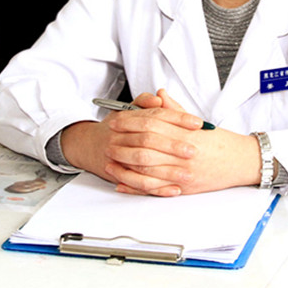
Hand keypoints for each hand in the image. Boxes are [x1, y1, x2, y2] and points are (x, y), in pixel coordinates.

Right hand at [60, 99, 203, 195]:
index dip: (178, 119)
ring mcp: (117, 156)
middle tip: (193, 150)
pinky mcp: (118, 174)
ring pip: (144, 164)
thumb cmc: (117, 127)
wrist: (90, 146)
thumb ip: (145, 102)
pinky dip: (157, 188)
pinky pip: (139, 183)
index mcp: (126, 117)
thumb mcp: (129, 109)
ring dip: (168, 171)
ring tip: (188, 174)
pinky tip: (174, 189)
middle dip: (173, 146)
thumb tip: (159, 97)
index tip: (197, 123)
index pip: (155, 115)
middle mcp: (120, 136)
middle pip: (149, 139)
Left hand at [105, 89, 261, 195]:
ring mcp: (183, 173)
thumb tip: (159, 94)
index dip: (131, 122)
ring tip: (110, 160)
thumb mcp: (198, 122)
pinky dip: (136, 187)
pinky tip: (122, 184)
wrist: (242, 162)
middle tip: (109, 138)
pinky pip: (156, 189)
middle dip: (124, 143)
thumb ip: (175, 110)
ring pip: (147, 170)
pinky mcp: (184, 188)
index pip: (152, 125)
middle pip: (146, 147)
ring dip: (126, 165)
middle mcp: (184, 154)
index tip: (117, 119)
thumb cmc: (222, 143)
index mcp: (186, 134)